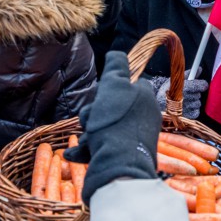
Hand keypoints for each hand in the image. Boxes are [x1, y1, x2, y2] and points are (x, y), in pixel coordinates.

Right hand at [64, 51, 160, 203]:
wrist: (117, 166)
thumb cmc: (115, 122)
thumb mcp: (114, 84)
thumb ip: (116, 66)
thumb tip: (117, 53)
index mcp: (145, 100)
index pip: (130, 83)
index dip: (112, 86)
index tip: (103, 93)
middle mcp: (142, 119)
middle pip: (111, 108)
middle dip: (94, 113)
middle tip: (91, 119)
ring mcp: (133, 140)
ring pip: (103, 128)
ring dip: (89, 133)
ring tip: (86, 140)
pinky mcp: (122, 158)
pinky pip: (101, 148)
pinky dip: (88, 149)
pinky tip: (76, 153)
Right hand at [150, 72, 208, 118]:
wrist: (157, 102)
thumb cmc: (167, 90)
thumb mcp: (176, 80)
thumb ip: (189, 74)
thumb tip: (200, 69)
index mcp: (185, 87)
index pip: (202, 85)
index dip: (202, 84)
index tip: (201, 85)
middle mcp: (187, 97)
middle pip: (199, 94)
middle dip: (195, 93)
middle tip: (187, 93)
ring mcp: (187, 107)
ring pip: (198, 103)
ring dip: (193, 102)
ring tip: (185, 101)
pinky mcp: (187, 116)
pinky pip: (196, 112)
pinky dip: (193, 110)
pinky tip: (186, 108)